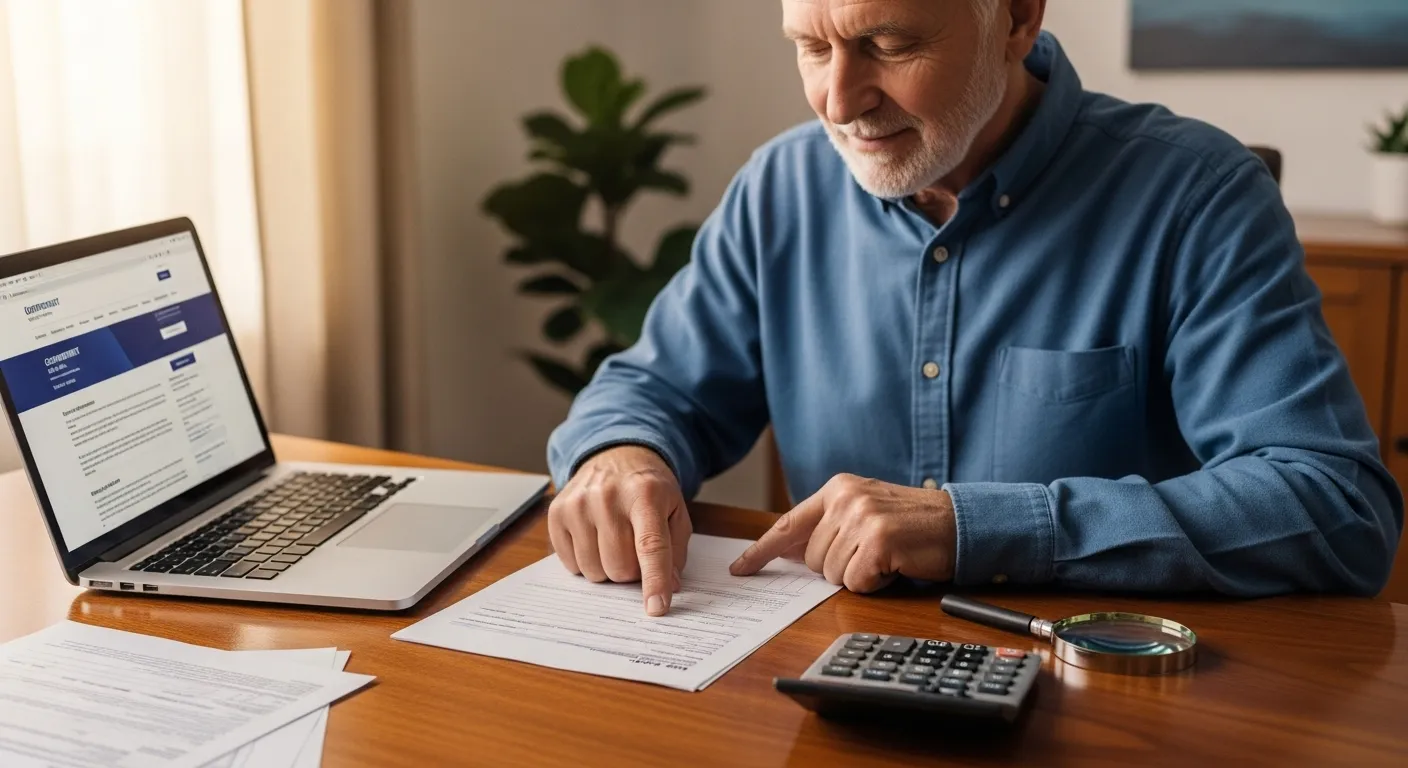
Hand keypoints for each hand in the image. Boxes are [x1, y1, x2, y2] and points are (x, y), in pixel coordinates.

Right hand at [548, 445, 691, 615]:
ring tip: (614, 542)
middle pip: (619, 567)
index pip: (650, 546)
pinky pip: (571, 564)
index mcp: (646, 495)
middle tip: (635, 552)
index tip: (656, 608)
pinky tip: (594, 538)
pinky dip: (586, 562)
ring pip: (594, 571)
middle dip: (632, 572)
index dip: (654, 580)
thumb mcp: (675, 511)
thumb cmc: (648, 489)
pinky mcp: (557, 513)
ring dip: (608, 569)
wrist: (616, 455)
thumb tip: (670, 586)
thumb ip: (675, 549)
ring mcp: (578, 504)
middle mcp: (608, 497)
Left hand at [728, 474, 955, 591]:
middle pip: (812, 559)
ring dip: (859, 576)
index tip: (740, 569)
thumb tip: (790, 552)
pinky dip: (876, 584)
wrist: (960, 522)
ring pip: (832, 574)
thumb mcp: (865, 511)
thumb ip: (829, 526)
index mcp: (838, 488)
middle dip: (839, 568)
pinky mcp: (879, 541)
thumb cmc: (912, 524)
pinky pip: (856, 582)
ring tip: (885, 558)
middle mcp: (846, 498)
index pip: (788, 523)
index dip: (761, 550)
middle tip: (872, 555)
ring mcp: (862, 518)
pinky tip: (894, 567)